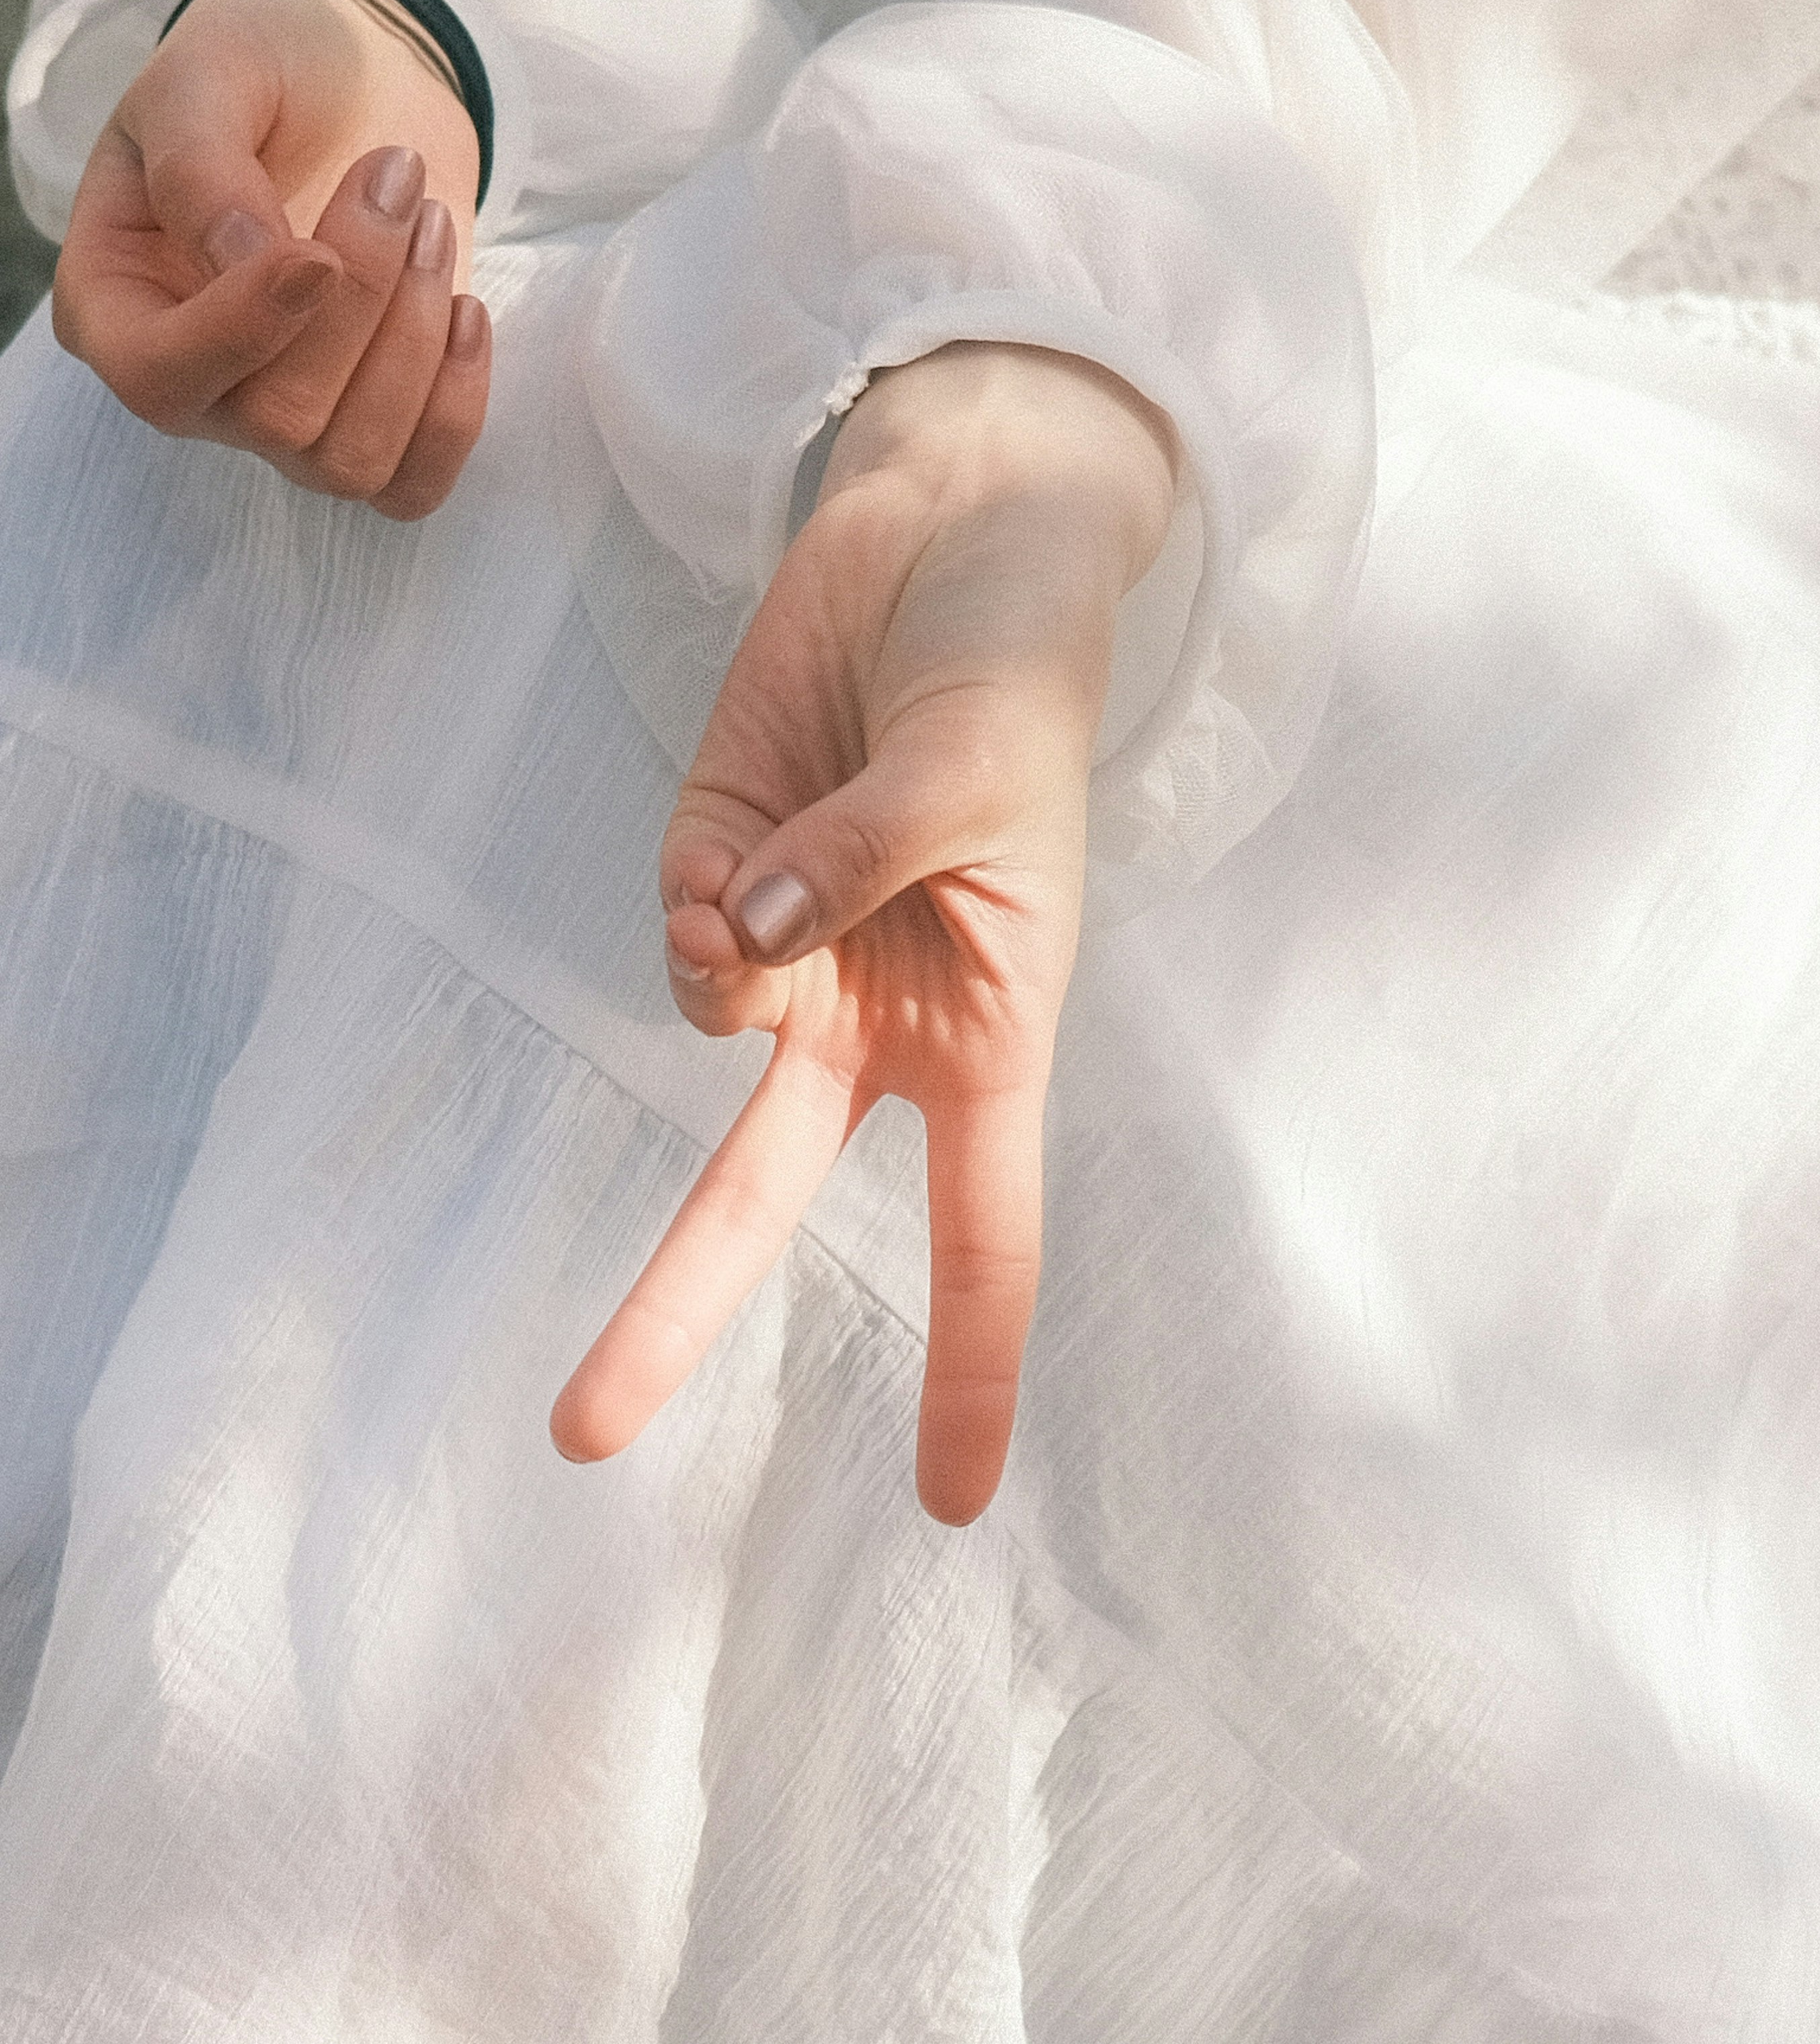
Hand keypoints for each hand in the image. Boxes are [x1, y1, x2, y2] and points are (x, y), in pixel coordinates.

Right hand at [50, 0, 490, 518]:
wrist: (355, 76)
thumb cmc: (264, 66)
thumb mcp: (209, 74)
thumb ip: (203, 165)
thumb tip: (249, 263)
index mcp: (114, 304)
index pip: (158, 377)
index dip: (245, 332)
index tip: (319, 253)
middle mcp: (191, 382)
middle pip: (276, 419)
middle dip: (360, 305)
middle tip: (398, 174)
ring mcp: (279, 418)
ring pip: (349, 460)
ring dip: (414, 343)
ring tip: (431, 220)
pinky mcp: (368, 426)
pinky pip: (411, 488)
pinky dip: (455, 411)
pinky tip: (468, 312)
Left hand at [551, 340, 1178, 1522]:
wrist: (957, 543)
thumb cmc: (1014, 682)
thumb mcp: (976, 781)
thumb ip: (854, 868)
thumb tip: (728, 945)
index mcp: (990, 1040)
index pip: (982, 1239)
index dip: (967, 1371)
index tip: (948, 1501)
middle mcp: (881, 1024)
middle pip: (766, 1198)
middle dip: (673, 1310)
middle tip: (581, 1434)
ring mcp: (790, 950)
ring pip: (701, 1038)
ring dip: (716, 963)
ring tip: (781, 859)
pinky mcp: (716, 864)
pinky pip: (676, 928)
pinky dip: (689, 897)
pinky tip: (738, 835)